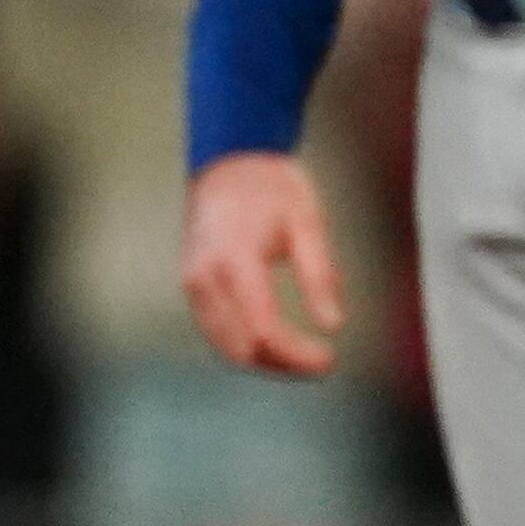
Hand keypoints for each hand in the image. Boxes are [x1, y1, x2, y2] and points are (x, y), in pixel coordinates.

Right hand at [182, 149, 351, 377]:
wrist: (228, 161)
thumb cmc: (271, 187)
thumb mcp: (307, 222)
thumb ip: (319, 275)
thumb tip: (333, 324)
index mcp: (235, 258)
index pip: (264, 329)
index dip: (297, 354)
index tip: (329, 358)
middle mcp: (205, 277)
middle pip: (243, 347)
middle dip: (284, 364)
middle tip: (323, 363)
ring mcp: (192, 284)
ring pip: (226, 348)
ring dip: (265, 361)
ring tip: (303, 359)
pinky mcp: (191, 288)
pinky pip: (216, 333)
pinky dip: (246, 348)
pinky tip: (276, 346)